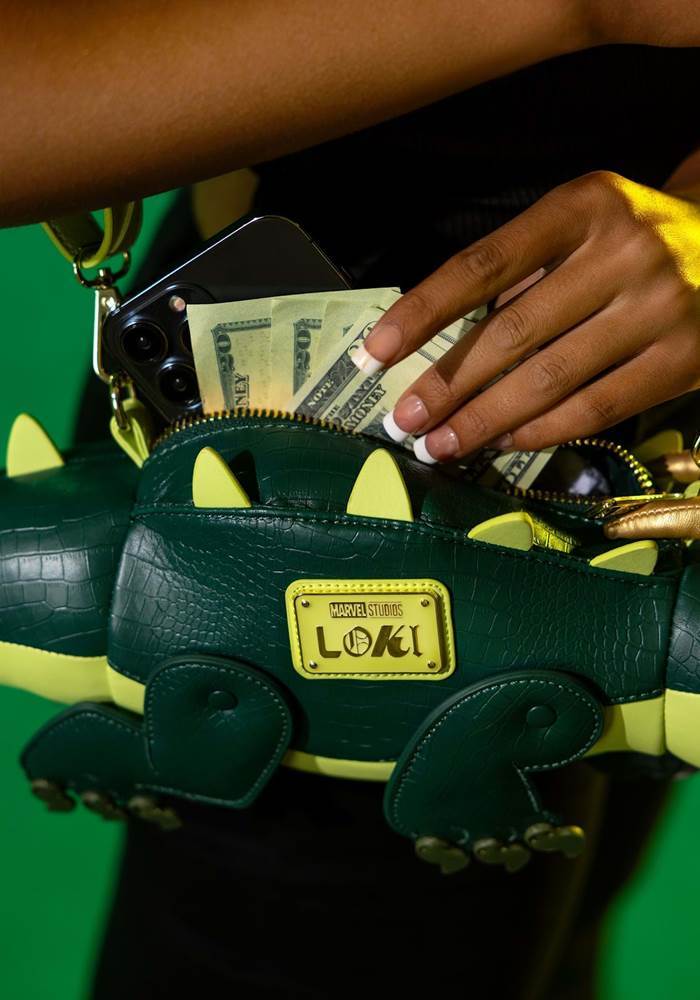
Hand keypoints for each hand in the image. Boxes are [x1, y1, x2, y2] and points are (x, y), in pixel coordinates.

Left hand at [357, 171, 699, 462]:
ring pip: (551, 378)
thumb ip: (521, 274)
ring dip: (485, 419)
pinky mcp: (685, 360)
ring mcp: (659, 308)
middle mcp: (624, 252)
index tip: (376, 353)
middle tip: (404, 421)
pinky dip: (543, 430)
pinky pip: (598, 407)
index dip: (424, 312)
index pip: (483, 265)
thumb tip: (440, 346)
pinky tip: (504, 442)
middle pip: (512, 331)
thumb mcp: (580, 226)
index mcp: (583, 206)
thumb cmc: (632, 239)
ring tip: (441, 444)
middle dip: (448, 383)